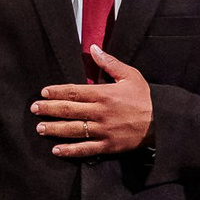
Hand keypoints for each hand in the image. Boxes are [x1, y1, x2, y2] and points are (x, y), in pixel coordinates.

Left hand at [33, 47, 155, 156]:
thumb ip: (109, 63)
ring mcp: (103, 130)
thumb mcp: (130, 75)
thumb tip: (93, 48)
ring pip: (73, 130)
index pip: (74, 92)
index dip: (57, 92)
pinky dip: (70, 150)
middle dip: (49, 109)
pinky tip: (56, 150)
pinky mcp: (108, 145)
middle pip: (69, 110)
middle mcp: (100, 113)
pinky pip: (85, 149)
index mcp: (104, 94)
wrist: (163, 121)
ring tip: (40, 128)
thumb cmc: (147, 98)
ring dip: (54, 129)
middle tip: (35, 109)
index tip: (44, 92)